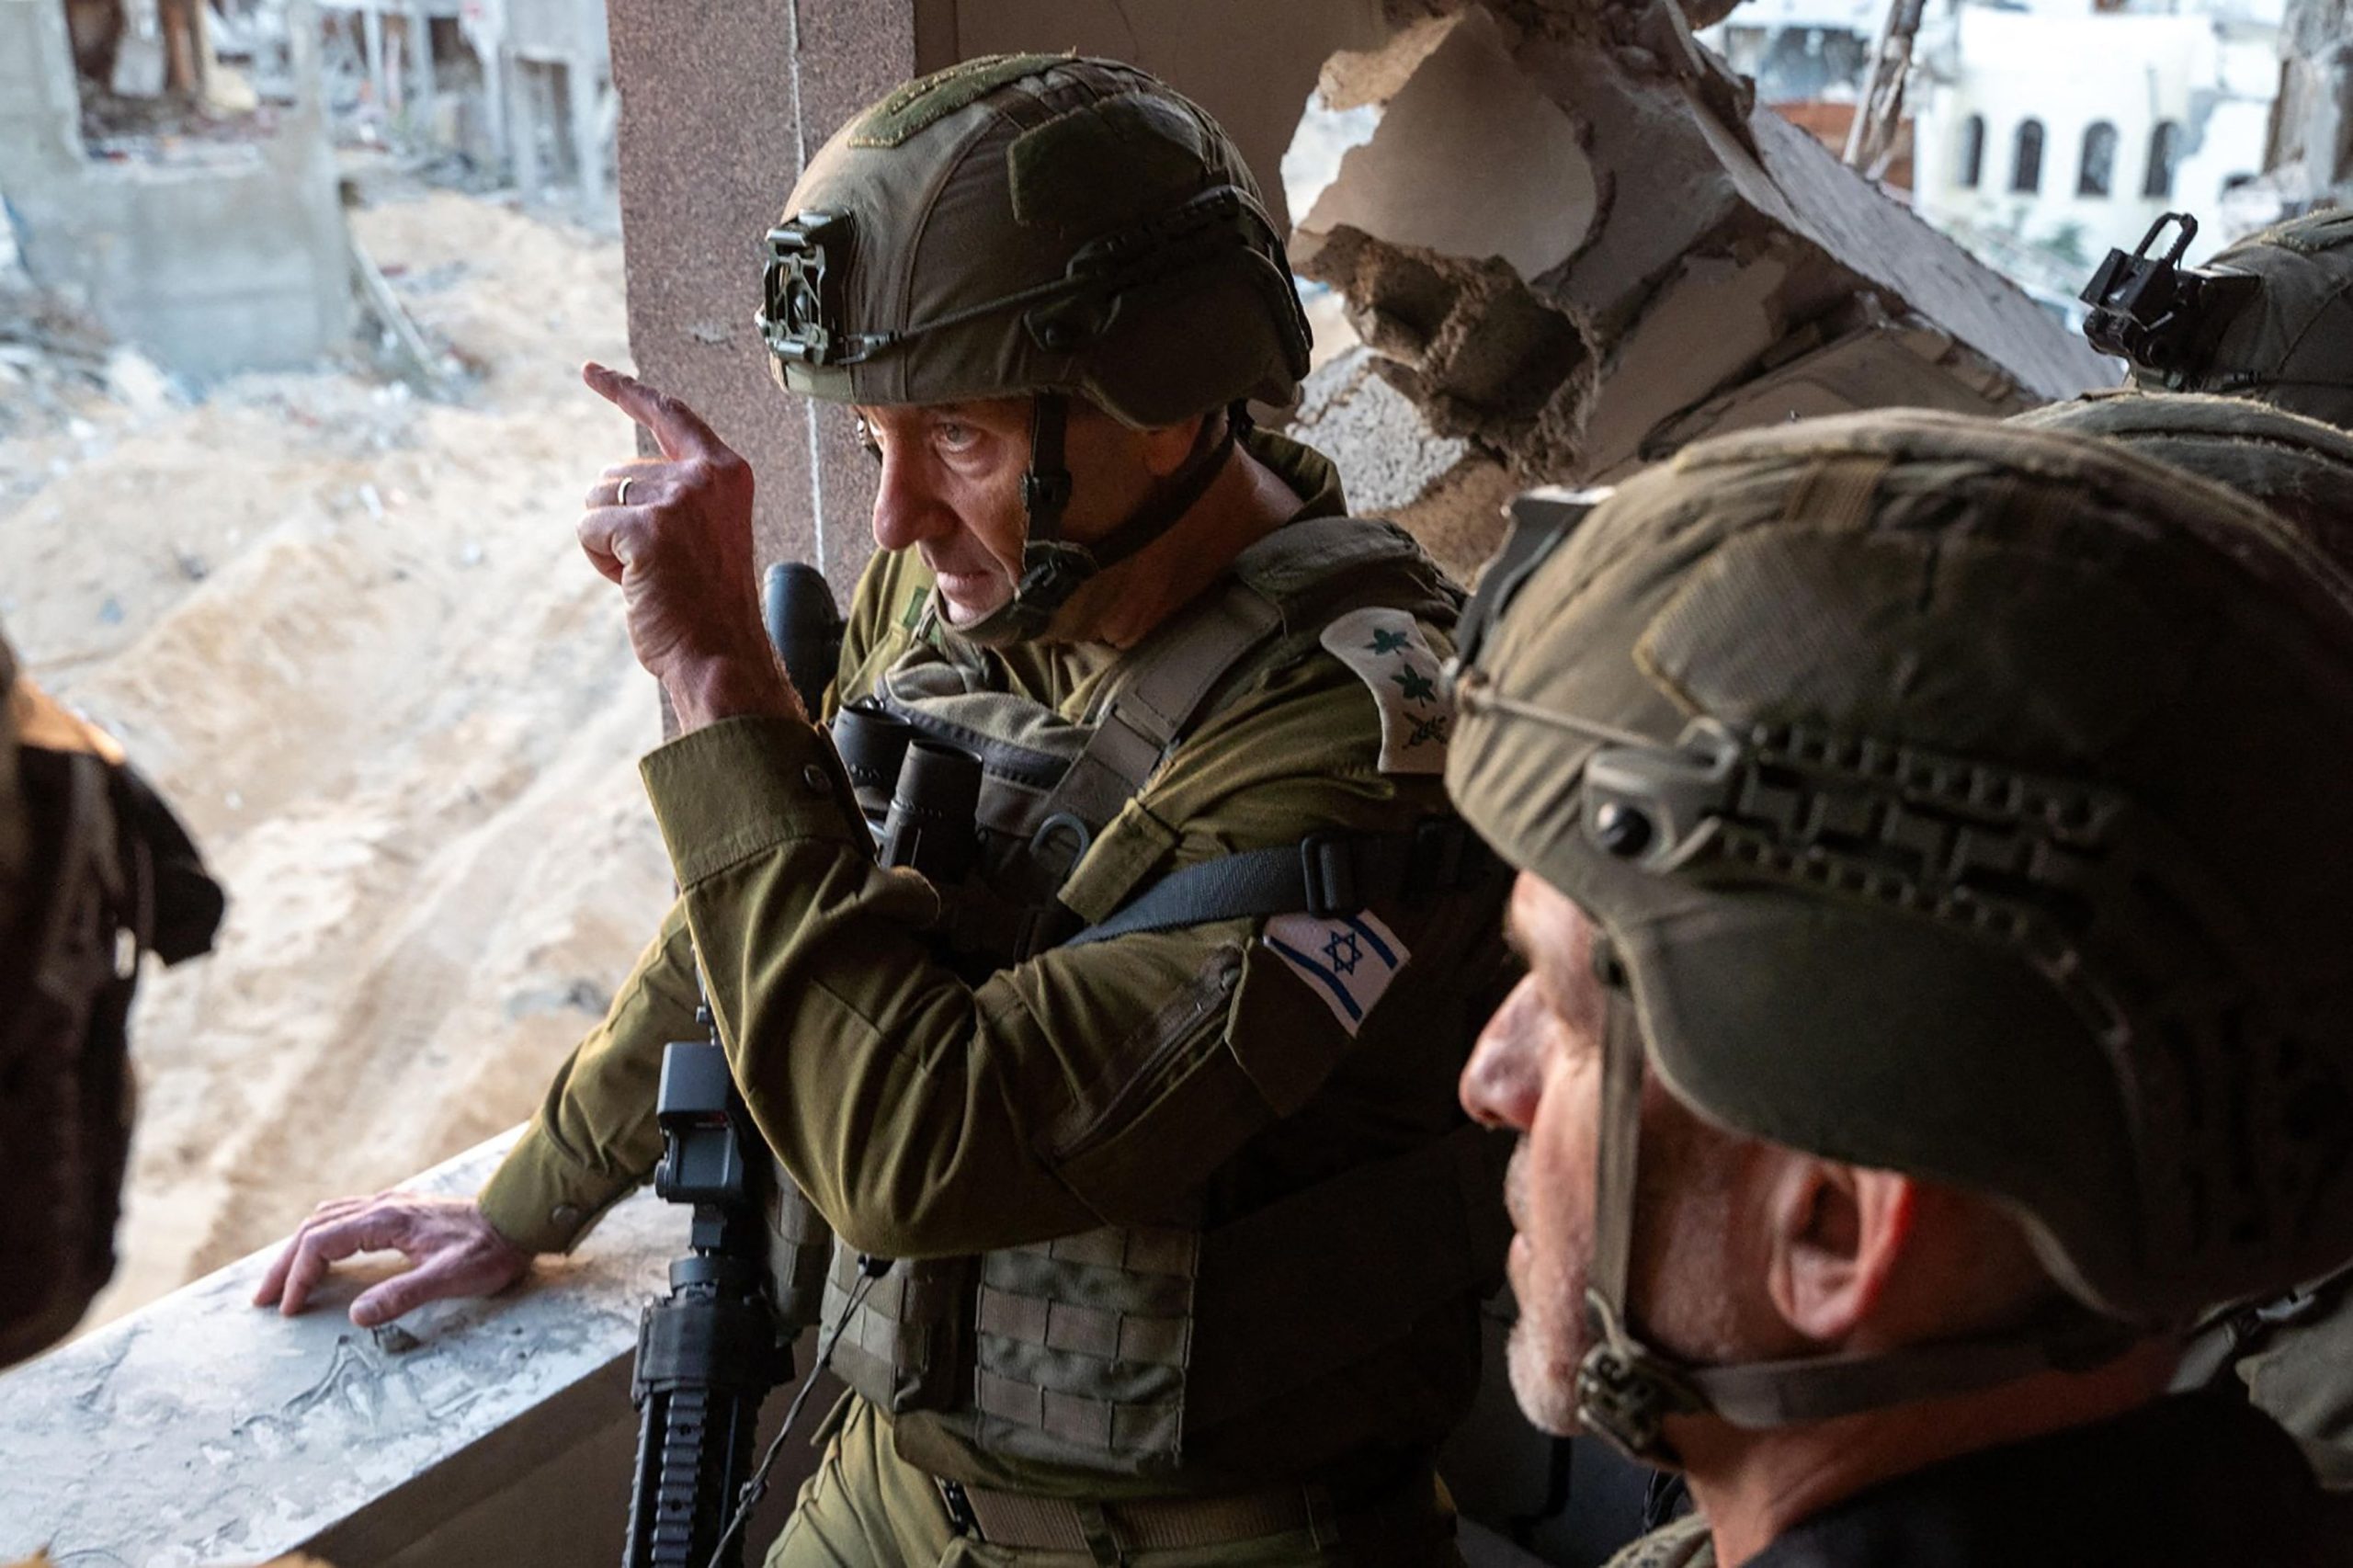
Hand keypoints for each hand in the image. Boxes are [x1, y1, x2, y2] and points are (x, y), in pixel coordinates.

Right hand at [252, 1192, 533, 1327]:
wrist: (523, 1218)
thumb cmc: (491, 1249)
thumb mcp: (451, 1278)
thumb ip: (403, 1295)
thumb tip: (356, 1316)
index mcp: (388, 1219)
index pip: (322, 1243)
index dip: (299, 1276)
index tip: (289, 1309)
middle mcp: (384, 1205)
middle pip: (315, 1228)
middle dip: (286, 1264)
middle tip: (264, 1299)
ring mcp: (392, 1204)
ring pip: (328, 1219)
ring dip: (300, 1249)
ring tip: (283, 1280)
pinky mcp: (401, 1210)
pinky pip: (346, 1217)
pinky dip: (322, 1237)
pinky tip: (324, 1254)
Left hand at [578, 362, 801, 729]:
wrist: (720, 653)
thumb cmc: (705, 603)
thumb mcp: (704, 530)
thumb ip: (674, 493)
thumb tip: (609, 480)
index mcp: (726, 472)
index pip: (668, 414)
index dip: (624, 390)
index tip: (590, 371)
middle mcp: (705, 476)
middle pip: (616, 470)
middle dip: (617, 518)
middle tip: (659, 564)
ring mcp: (678, 499)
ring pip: (596, 499)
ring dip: (607, 541)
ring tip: (649, 574)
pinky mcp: (647, 528)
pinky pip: (588, 529)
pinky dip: (599, 559)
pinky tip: (633, 582)